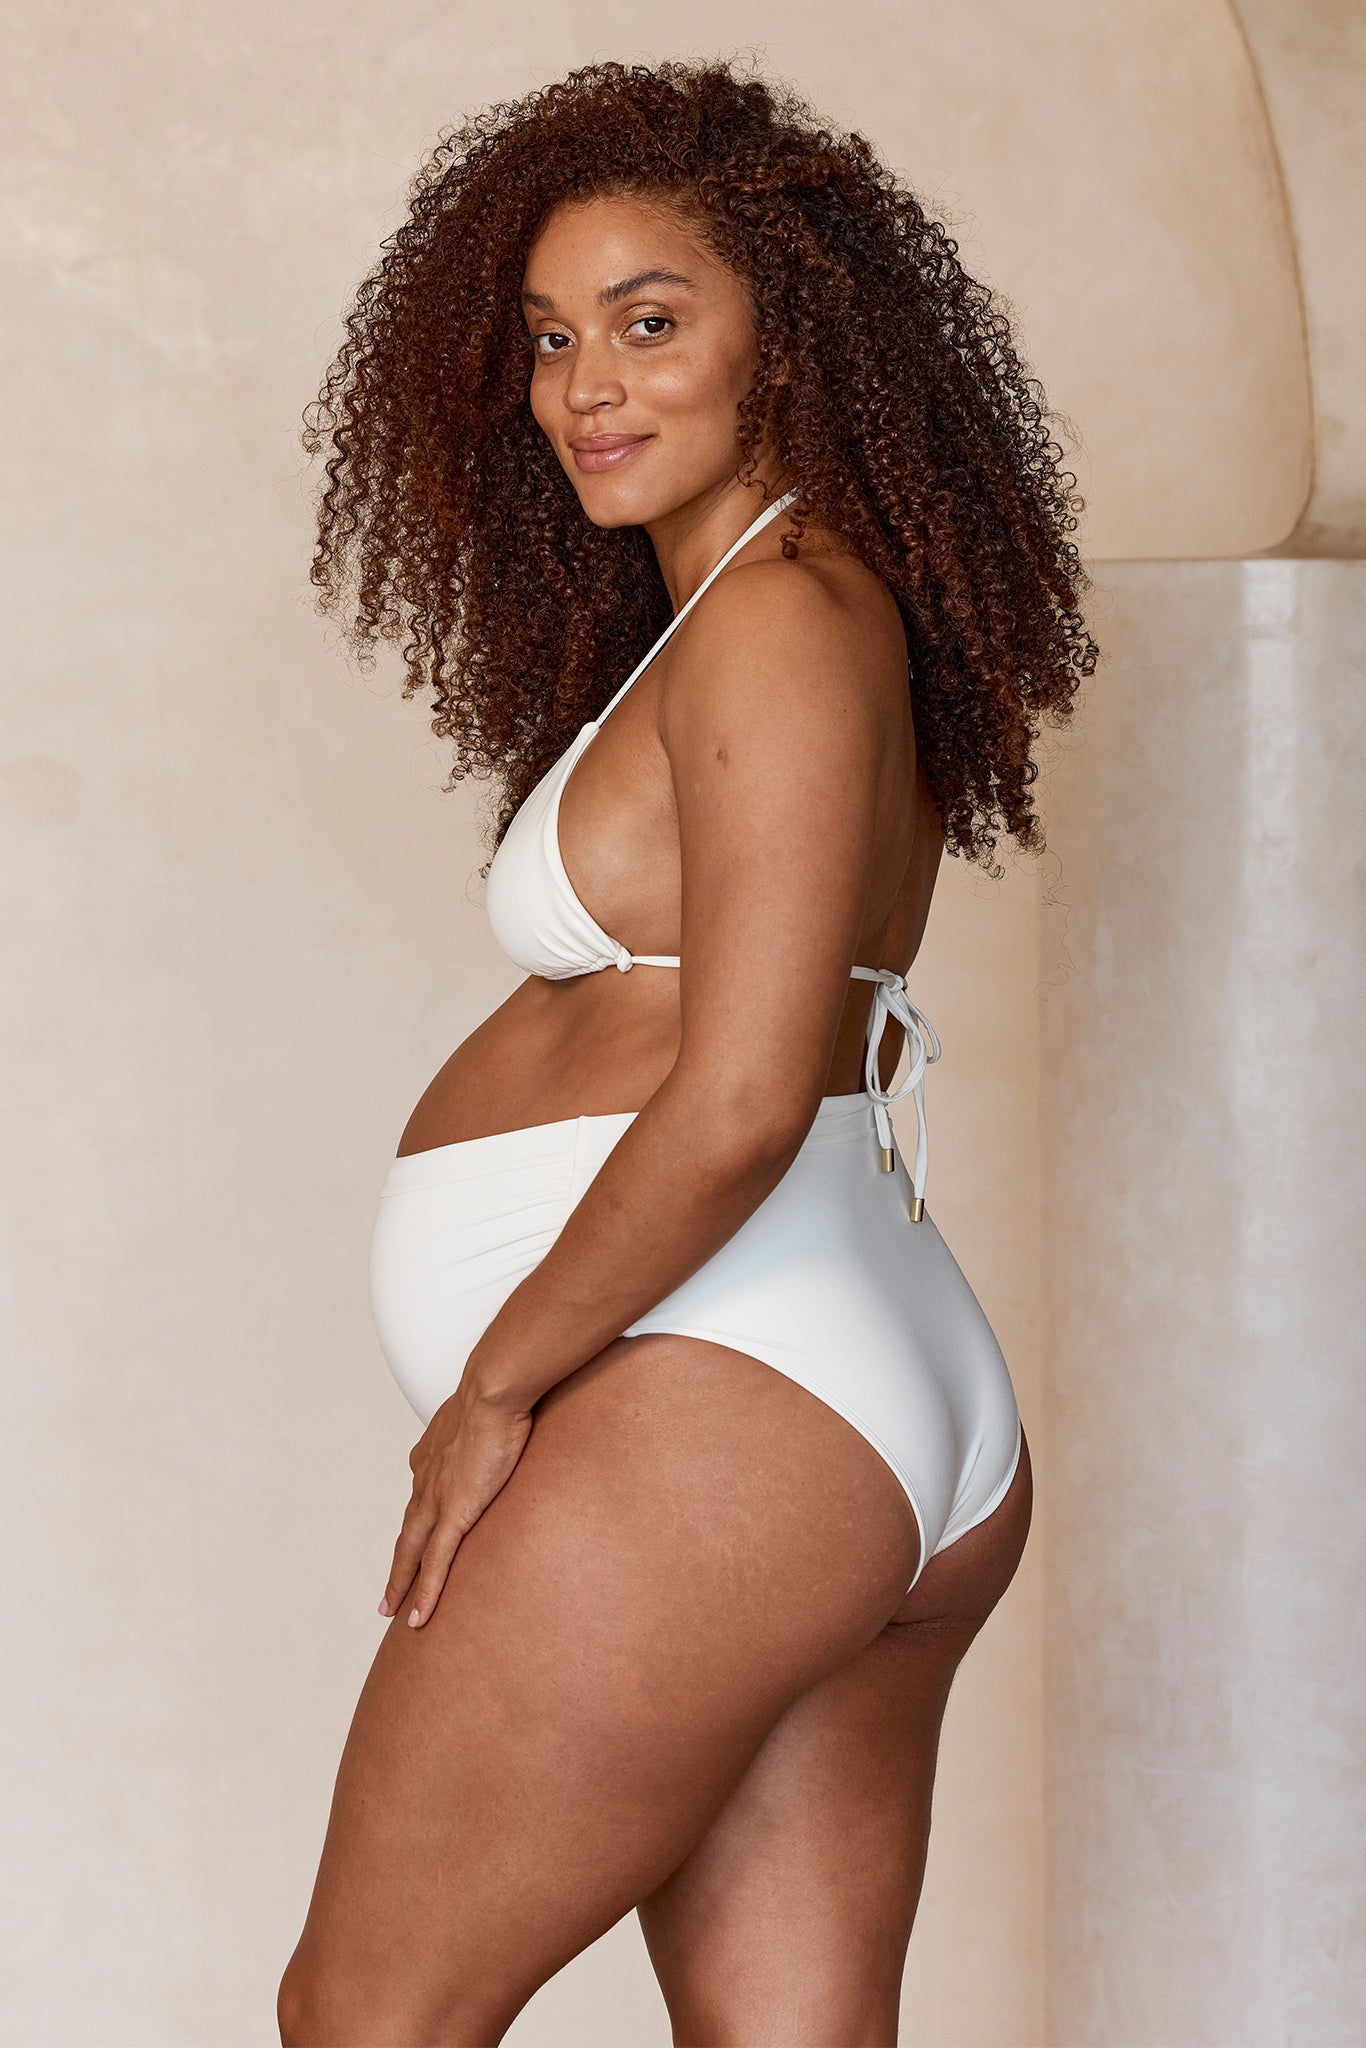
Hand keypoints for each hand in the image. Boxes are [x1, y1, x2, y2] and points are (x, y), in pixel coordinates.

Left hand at [378, 1369, 532, 1628]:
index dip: (417, 1521)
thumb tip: (505, 1425)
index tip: (416, 1535)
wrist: (492, 1391)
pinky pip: (436, 1563)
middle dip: (399, 1563)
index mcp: (431, 1455)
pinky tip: (418, 1618)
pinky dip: (426, 1592)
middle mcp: (426, 1479)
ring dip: (401, 1584)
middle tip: (388, 1592)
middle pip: (408, 1531)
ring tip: (391, 1610)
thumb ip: (487, 1427)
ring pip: (412, 1553)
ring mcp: (436, 1499)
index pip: (421, 1496)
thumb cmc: (498, 1391)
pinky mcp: (454, 1514)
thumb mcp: (487, 1413)